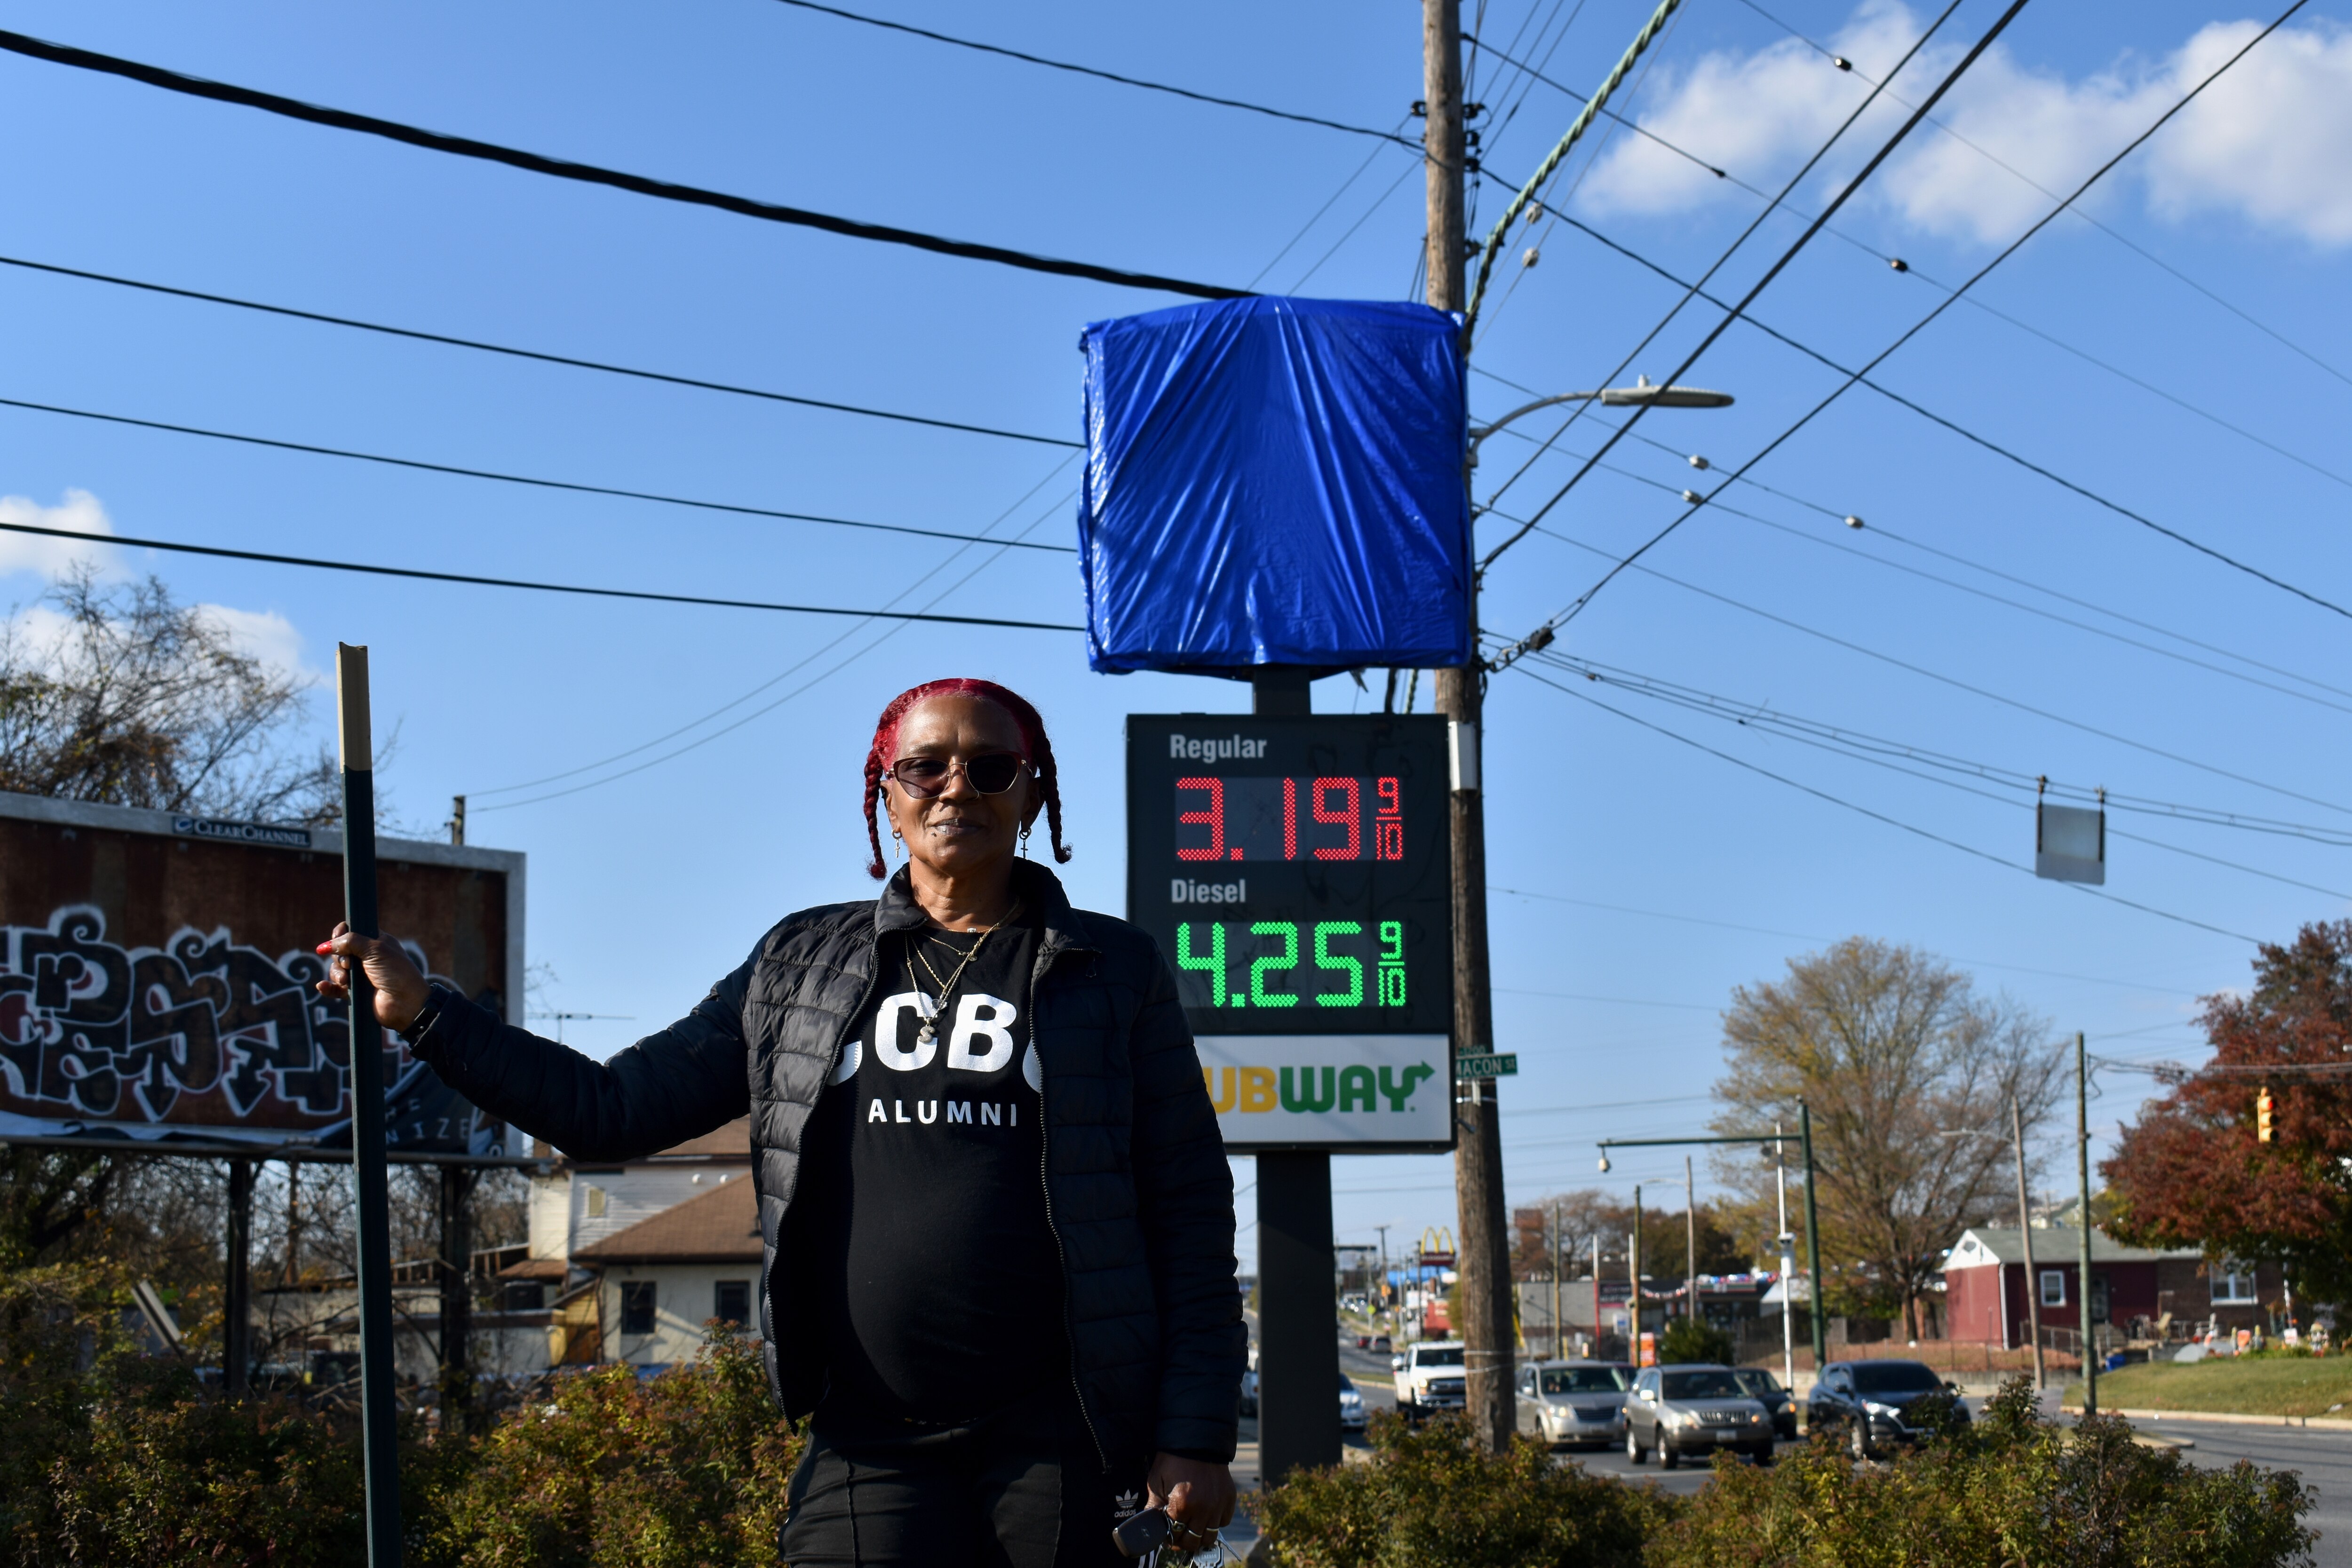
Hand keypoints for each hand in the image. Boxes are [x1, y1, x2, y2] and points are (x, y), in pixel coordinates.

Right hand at [313, 922, 431, 1032]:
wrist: (405, 1003)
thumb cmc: (395, 972)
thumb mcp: (375, 949)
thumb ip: (350, 941)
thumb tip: (325, 945)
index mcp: (376, 942)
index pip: (352, 932)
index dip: (341, 933)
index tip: (337, 937)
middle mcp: (368, 958)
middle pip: (340, 951)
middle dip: (340, 957)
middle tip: (350, 965)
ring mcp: (361, 976)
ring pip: (336, 969)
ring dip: (336, 973)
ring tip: (345, 980)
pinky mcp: (355, 993)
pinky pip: (335, 988)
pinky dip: (327, 987)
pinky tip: (322, 986)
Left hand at [1147, 1452, 1234, 1554]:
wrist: (1196, 1440)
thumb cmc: (1173, 1461)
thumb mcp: (1156, 1482)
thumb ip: (1153, 1508)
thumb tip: (1150, 1527)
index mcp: (1183, 1504)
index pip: (1176, 1536)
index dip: (1170, 1538)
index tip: (1168, 1534)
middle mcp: (1203, 1508)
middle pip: (1194, 1542)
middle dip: (1184, 1541)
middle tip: (1179, 1534)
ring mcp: (1219, 1504)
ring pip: (1210, 1537)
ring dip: (1200, 1535)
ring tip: (1193, 1527)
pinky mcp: (1229, 1499)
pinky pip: (1223, 1522)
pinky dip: (1215, 1523)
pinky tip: (1205, 1514)